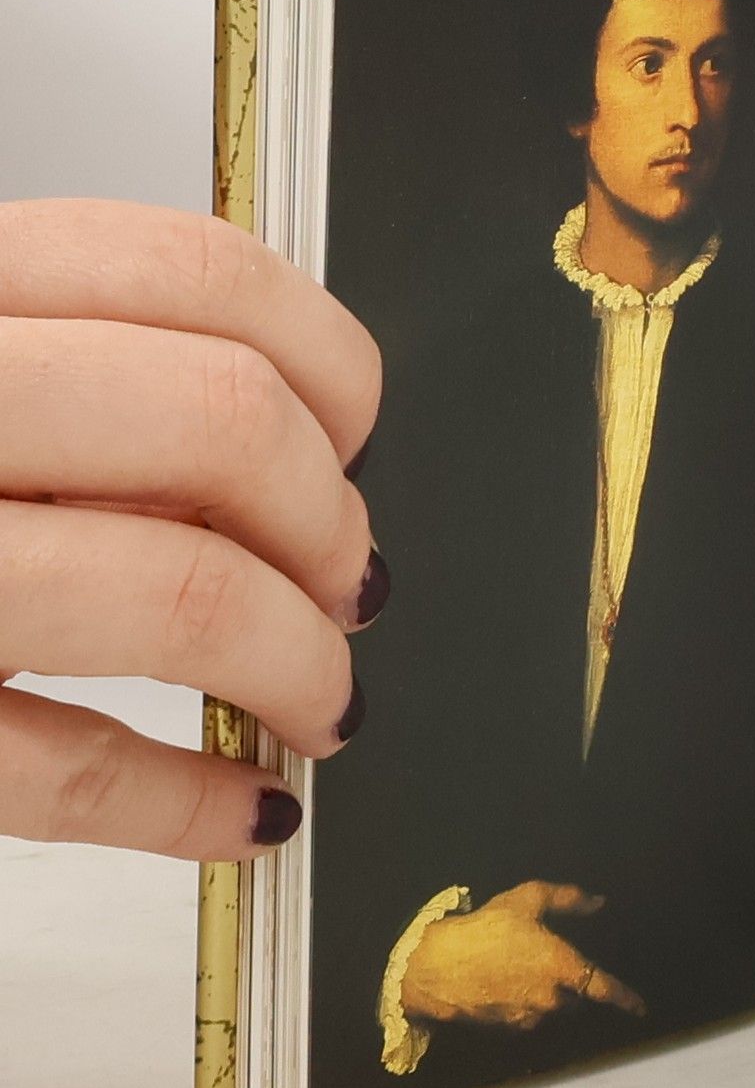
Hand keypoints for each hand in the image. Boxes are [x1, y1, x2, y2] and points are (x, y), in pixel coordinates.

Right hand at [0, 198, 381, 857]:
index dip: (326, 364)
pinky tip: (238, 813)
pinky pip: (66, 770)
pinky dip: (190, 803)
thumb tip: (284, 440)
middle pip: (220, 423)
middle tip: (343, 582)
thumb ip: (73, 378)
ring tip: (316, 699)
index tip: (353, 433)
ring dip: (298, 663)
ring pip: (175, 590)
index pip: (192, 274)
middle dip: (328, 521)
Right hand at [399, 881, 645, 1031]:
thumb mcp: (527, 899)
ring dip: (547, 996)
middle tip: (546, 962)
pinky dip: (525, 1005)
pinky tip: (505, 985)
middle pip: (575, 997)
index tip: (640, 1008)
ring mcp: (529, 1016)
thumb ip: (568, 899)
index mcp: (561, 965)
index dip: (624, 998)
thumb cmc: (485, 928)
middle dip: (570, 985)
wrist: (434, 966)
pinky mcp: (508, 1028)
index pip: (603, 988)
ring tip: (519, 971)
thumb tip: (598, 902)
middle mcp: (551, 997)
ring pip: (551, 1009)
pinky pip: (528, 1017)